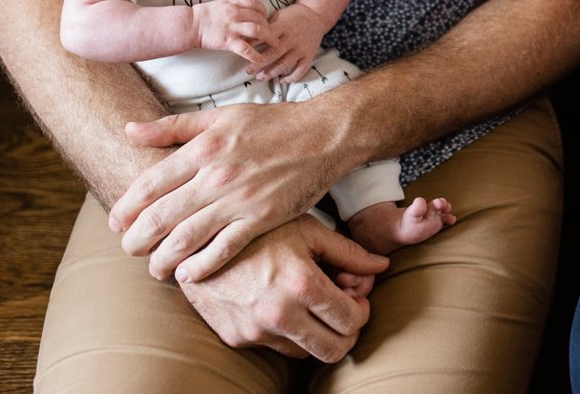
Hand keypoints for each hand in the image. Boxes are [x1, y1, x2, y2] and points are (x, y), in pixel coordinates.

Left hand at [111, 99, 349, 281]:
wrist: (325, 135)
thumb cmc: (274, 123)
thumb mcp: (221, 116)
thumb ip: (173, 127)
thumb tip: (130, 130)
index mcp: (203, 149)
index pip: (149, 185)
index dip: (125, 208)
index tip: (116, 223)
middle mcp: (216, 176)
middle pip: (160, 217)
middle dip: (136, 240)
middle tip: (129, 250)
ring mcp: (240, 199)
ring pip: (186, 238)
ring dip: (162, 260)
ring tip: (154, 269)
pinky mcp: (262, 218)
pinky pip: (224, 249)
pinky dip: (201, 266)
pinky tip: (188, 275)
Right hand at [179, 214, 388, 361]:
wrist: (197, 240)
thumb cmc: (259, 228)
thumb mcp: (308, 230)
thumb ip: (349, 252)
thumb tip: (382, 266)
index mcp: (301, 284)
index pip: (351, 321)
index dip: (362, 311)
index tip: (356, 298)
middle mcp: (279, 314)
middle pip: (334, 350)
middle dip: (347, 333)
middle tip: (343, 312)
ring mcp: (255, 330)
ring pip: (306, 353)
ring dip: (318, 335)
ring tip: (312, 305)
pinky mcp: (237, 338)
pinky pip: (276, 346)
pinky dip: (290, 333)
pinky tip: (287, 306)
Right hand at [193, 0, 270, 66]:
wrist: (189, 25)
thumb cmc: (203, 15)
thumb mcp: (221, 5)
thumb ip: (234, 6)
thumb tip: (245, 10)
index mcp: (233, 4)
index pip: (256, 4)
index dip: (264, 11)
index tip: (266, 18)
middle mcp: (235, 14)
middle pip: (260, 18)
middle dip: (269, 26)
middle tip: (272, 34)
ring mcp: (232, 27)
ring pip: (257, 30)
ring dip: (268, 37)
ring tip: (274, 44)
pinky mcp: (228, 41)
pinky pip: (246, 49)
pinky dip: (255, 55)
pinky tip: (261, 60)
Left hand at [250, 2, 326, 83]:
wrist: (316, 15)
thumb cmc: (292, 16)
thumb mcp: (278, 16)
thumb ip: (266, 27)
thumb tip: (247, 37)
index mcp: (283, 26)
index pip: (266, 37)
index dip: (253, 45)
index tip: (242, 51)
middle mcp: (293, 38)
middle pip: (274, 53)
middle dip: (259, 64)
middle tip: (248, 71)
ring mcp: (302, 48)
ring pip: (285, 64)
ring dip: (271, 73)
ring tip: (260, 77)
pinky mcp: (309, 55)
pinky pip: (300, 70)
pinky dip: (291, 77)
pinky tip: (281, 80)